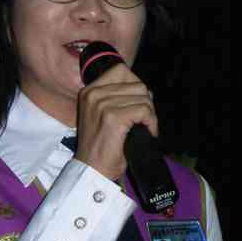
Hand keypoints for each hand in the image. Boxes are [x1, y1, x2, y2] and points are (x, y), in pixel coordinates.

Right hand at [74, 62, 156, 180]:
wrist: (92, 170)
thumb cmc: (100, 146)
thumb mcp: (101, 114)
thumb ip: (117, 98)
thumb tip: (145, 90)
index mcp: (89, 91)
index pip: (121, 70)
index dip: (136, 86)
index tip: (138, 104)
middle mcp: (93, 94)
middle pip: (137, 84)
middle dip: (146, 103)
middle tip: (144, 120)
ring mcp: (102, 105)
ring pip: (143, 97)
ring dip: (150, 114)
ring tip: (144, 127)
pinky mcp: (114, 118)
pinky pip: (144, 111)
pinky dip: (151, 122)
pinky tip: (147, 132)